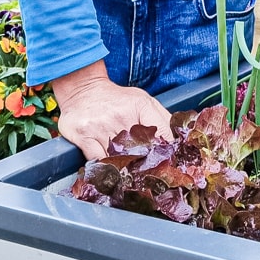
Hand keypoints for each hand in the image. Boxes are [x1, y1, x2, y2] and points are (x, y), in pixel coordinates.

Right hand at [52, 60, 173, 160]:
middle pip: (142, 149)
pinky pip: (99, 161)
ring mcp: (101, 126)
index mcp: (140, 105)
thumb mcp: (143, 100)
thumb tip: (176, 141)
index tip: (169, 161)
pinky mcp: (84, 137)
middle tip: (148, 170)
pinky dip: (106, 167)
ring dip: (126, 166)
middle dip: (147, 162)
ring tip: (128, 167)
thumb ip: (162, 118)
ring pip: (120, 159)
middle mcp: (121, 115)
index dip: (168, 150)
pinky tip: (110, 165)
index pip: (163, 132)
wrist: (82, 90)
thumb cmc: (116, 99)